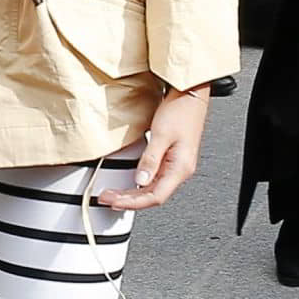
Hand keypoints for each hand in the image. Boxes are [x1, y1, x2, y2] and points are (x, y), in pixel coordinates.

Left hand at [97, 87, 209, 211]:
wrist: (191, 95)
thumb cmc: (181, 111)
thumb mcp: (161, 134)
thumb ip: (150, 160)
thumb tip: (140, 181)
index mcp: (181, 168)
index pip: (155, 197)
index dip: (133, 202)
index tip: (115, 201)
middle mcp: (181, 170)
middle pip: (153, 195)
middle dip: (129, 200)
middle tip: (107, 198)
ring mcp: (176, 165)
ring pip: (153, 188)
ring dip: (133, 193)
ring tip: (114, 194)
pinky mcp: (172, 158)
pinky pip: (155, 178)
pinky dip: (139, 183)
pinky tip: (130, 183)